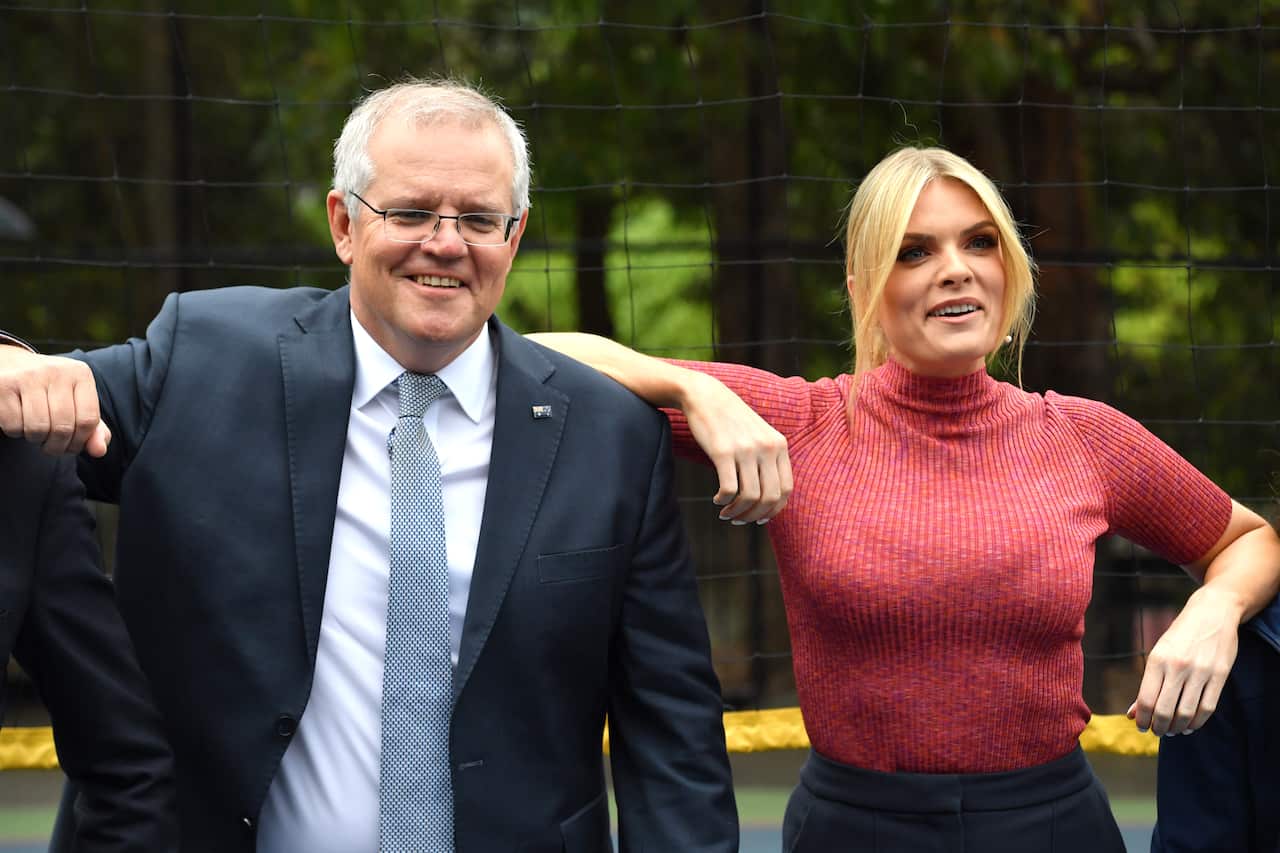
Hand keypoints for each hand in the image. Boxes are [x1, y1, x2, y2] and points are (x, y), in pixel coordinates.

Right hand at [0, 346, 110, 455]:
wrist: (9, 366)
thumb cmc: (49, 392)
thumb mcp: (76, 403)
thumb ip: (93, 429)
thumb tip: (99, 451)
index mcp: (80, 374)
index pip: (88, 420)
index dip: (80, 442)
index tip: (71, 445)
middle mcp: (56, 371)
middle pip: (63, 427)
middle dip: (57, 446)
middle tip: (51, 445)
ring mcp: (27, 376)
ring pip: (38, 428)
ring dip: (36, 439)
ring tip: (35, 431)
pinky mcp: (2, 385)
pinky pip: (14, 425)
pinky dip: (15, 432)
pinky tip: (18, 420)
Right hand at [682, 375, 791, 524]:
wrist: (706, 396)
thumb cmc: (731, 420)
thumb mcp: (758, 435)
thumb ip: (768, 459)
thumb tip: (767, 498)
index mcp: (779, 444)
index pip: (786, 489)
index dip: (774, 510)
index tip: (759, 518)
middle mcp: (767, 447)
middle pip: (769, 497)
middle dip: (754, 516)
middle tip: (739, 520)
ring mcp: (746, 449)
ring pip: (750, 497)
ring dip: (737, 512)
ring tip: (725, 513)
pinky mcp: (723, 451)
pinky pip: (729, 489)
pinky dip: (723, 501)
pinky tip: (717, 500)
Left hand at [1127, 586, 1240, 735]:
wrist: (1211, 614)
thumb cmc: (1179, 637)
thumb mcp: (1158, 654)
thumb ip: (1147, 685)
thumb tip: (1132, 714)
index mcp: (1157, 660)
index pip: (1146, 700)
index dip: (1143, 719)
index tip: (1142, 727)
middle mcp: (1177, 667)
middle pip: (1165, 710)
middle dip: (1159, 728)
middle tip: (1158, 732)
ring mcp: (1200, 672)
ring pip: (1186, 713)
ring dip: (1178, 728)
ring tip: (1173, 731)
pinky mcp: (1220, 676)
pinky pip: (1207, 708)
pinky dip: (1197, 722)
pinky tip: (1190, 726)